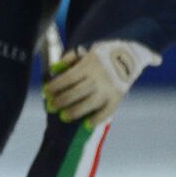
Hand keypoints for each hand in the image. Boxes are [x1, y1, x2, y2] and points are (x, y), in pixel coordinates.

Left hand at [43, 39, 159, 127]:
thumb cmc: (101, 55)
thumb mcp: (85, 52)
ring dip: (76, 111)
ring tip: (64, 117)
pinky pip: (108, 110)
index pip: (68, 78)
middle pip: (77, 92)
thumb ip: (68, 59)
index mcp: (88, 65)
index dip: (55, 86)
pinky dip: (98, 118)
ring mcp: (109, 88)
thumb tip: (53, 68)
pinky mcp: (118, 96)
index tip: (46, 92)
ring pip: (91, 103)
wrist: (130, 54)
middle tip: (52, 107)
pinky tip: (87, 124)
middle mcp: (98, 77)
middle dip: (62, 101)